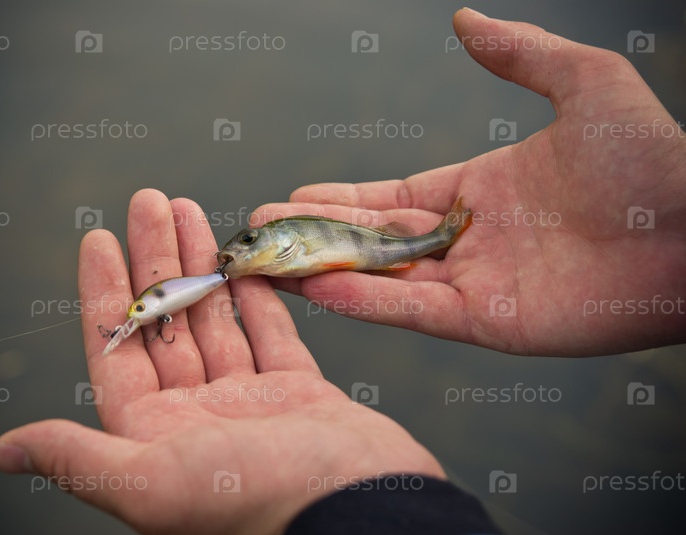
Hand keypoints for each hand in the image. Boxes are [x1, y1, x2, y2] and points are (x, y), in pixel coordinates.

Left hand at [0, 190, 443, 534]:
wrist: (359, 508)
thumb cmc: (258, 499)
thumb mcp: (152, 482)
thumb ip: (80, 458)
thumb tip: (3, 450)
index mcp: (155, 435)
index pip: (118, 349)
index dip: (105, 291)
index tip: (98, 237)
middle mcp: (196, 417)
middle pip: (166, 323)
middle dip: (155, 259)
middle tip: (148, 201)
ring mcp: (248, 402)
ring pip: (215, 320)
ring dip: (200, 266)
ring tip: (189, 210)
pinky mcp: (296, 391)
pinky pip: (270, 333)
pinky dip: (256, 297)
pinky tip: (241, 262)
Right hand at [254, 9, 685, 355]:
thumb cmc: (650, 157)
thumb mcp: (583, 82)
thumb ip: (517, 54)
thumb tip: (462, 20)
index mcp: (482, 189)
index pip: (393, 196)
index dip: (341, 198)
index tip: (294, 196)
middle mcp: (470, 239)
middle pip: (375, 238)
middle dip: (317, 234)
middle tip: (262, 229)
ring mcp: (475, 283)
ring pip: (383, 277)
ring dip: (326, 269)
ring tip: (272, 262)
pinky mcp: (486, 323)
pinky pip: (412, 310)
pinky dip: (364, 301)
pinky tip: (318, 288)